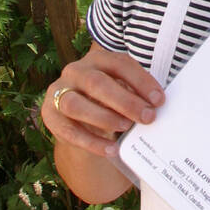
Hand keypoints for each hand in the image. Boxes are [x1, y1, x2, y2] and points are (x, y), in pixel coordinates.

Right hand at [41, 45, 163, 161]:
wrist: (78, 119)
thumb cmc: (108, 101)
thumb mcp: (121, 90)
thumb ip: (135, 94)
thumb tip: (156, 107)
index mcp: (97, 59)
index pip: (119, 64)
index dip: (140, 81)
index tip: (159, 99)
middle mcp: (75, 71)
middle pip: (97, 83)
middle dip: (125, 101)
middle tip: (147, 117)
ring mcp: (58, 92)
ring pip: (76, 104)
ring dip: (104, 117)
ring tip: (127, 127)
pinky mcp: (50, 115)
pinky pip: (69, 131)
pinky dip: (92, 142)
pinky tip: (111, 149)